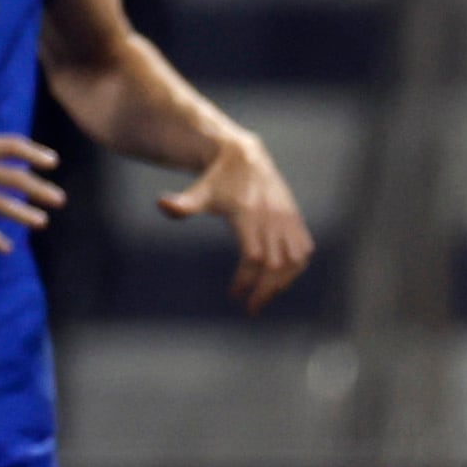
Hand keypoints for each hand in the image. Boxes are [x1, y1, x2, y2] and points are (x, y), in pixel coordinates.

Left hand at [162, 138, 313, 311]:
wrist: (246, 158)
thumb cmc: (218, 180)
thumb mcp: (200, 191)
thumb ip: (184, 203)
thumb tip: (162, 204)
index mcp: (248, 214)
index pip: (253, 257)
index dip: (246, 279)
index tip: (234, 295)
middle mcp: (272, 218)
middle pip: (276, 264)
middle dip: (265, 290)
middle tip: (251, 308)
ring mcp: (287, 219)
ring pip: (294, 260)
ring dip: (283, 283)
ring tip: (265, 297)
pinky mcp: (296, 219)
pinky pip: (303, 250)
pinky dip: (296, 269)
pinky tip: (281, 281)